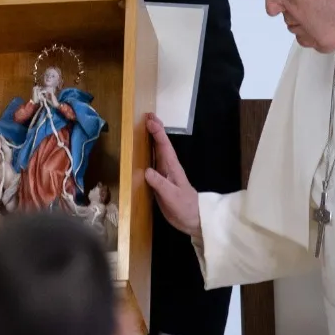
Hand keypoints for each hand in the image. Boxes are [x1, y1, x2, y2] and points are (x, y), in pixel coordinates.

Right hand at [143, 115, 200, 238]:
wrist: (193, 220)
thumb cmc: (185, 207)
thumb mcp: (172, 196)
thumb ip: (160, 183)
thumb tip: (146, 170)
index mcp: (172, 168)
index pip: (165, 147)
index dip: (158, 133)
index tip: (149, 121)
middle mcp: (168, 167)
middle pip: (161, 145)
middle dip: (155, 130)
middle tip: (147, 115)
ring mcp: (165, 174)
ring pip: (157, 152)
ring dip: (151, 139)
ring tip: (145, 127)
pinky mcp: (161, 181)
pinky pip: (153, 163)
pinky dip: (148, 153)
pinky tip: (142, 151)